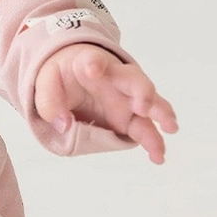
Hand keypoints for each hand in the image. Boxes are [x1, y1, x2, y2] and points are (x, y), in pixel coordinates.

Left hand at [33, 44, 177, 163]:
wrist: (74, 75)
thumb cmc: (63, 76)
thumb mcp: (46, 84)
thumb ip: (49, 103)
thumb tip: (64, 125)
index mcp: (90, 65)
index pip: (94, 60)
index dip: (94, 64)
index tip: (93, 68)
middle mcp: (116, 80)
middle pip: (135, 81)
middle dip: (142, 92)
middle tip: (143, 106)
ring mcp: (126, 99)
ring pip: (150, 105)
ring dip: (160, 115)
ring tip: (169, 128)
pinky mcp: (130, 117)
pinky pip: (146, 129)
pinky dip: (153, 142)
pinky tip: (157, 156)